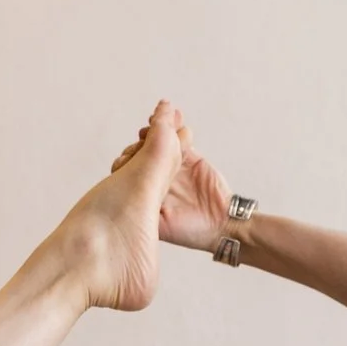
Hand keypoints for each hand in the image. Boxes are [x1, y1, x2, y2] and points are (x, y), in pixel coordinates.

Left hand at [110, 107, 236, 254]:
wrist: (223, 224)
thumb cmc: (190, 231)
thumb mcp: (162, 225)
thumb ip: (145, 211)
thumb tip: (123, 201)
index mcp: (144, 190)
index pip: (128, 168)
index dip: (127, 159)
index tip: (129, 157)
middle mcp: (155, 176)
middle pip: (142, 150)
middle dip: (142, 140)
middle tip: (145, 134)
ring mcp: (173, 165)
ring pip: (161, 140)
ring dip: (159, 127)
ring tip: (159, 119)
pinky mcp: (190, 157)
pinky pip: (181, 138)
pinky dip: (177, 125)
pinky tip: (174, 114)